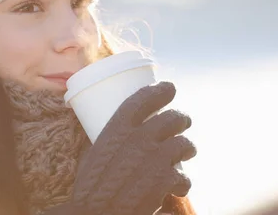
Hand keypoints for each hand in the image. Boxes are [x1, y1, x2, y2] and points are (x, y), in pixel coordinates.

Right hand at [48, 81, 196, 214]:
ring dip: (187, 148)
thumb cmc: (90, 188)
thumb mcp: (93, 155)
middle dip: (181, 118)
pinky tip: (177, 187)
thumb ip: (110, 142)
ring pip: (185, 144)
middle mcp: (139, 138)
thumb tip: (116, 136)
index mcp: (117, 128)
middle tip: (182, 122)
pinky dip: (182, 182)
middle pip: (172, 118)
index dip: (160, 90)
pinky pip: (184, 176)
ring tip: (185, 153)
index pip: (143, 98)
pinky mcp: (167, 180)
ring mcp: (155, 158)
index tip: (169, 88)